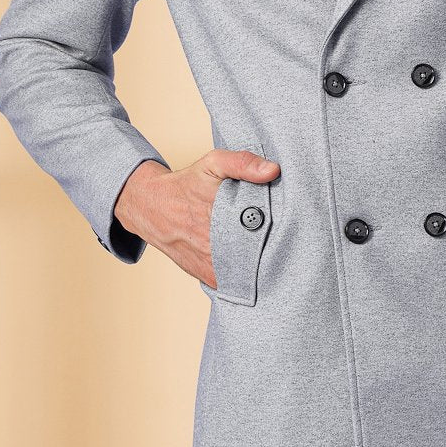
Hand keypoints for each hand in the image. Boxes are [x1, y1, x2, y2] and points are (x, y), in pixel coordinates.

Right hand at [113, 150, 280, 286]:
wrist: (152, 208)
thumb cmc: (186, 184)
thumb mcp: (212, 164)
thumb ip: (242, 163)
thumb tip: (273, 170)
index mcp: (222, 217)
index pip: (264, 233)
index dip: (281, 233)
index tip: (293, 228)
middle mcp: (215, 246)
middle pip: (259, 256)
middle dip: (274, 250)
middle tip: (288, 243)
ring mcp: (210, 265)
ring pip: (248, 274)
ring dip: (261, 267)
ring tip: (274, 254)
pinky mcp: (206, 276)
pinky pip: (234, 283)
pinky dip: (246, 278)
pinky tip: (256, 266)